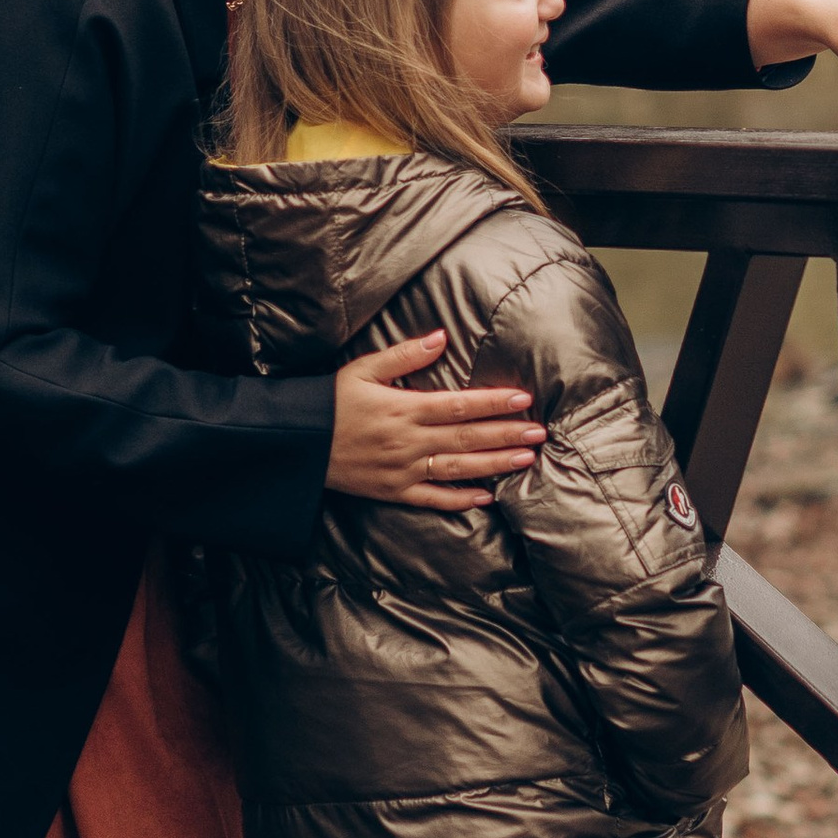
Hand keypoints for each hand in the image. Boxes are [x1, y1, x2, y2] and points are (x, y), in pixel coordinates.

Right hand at [328, 332, 547, 509]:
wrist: (298, 445)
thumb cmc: (331, 402)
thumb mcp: (363, 369)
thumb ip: (404, 355)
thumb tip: (441, 337)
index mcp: (403, 409)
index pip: (458, 405)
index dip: (493, 403)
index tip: (523, 399)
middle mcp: (408, 441)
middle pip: (467, 437)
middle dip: (506, 434)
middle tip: (539, 432)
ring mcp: (403, 470)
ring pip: (458, 468)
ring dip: (495, 464)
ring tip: (526, 460)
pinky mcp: (394, 492)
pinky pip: (433, 499)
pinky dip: (460, 500)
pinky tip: (486, 497)